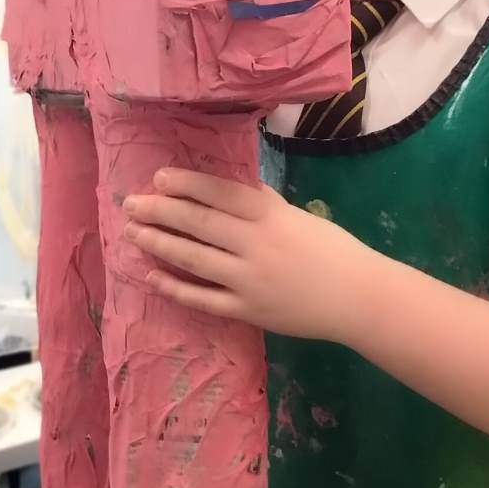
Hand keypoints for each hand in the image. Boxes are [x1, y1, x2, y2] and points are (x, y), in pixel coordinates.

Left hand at [121, 169, 383, 340]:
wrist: (358, 299)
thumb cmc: (332, 251)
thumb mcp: (298, 216)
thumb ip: (262, 204)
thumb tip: (222, 188)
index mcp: (271, 216)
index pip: (220, 193)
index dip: (187, 184)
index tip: (158, 177)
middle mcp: (256, 245)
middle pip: (198, 223)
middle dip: (160, 211)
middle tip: (130, 203)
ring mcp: (249, 280)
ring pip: (193, 259)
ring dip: (158, 244)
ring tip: (132, 233)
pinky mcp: (247, 310)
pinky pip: (202, 299)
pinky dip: (174, 287)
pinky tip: (151, 275)